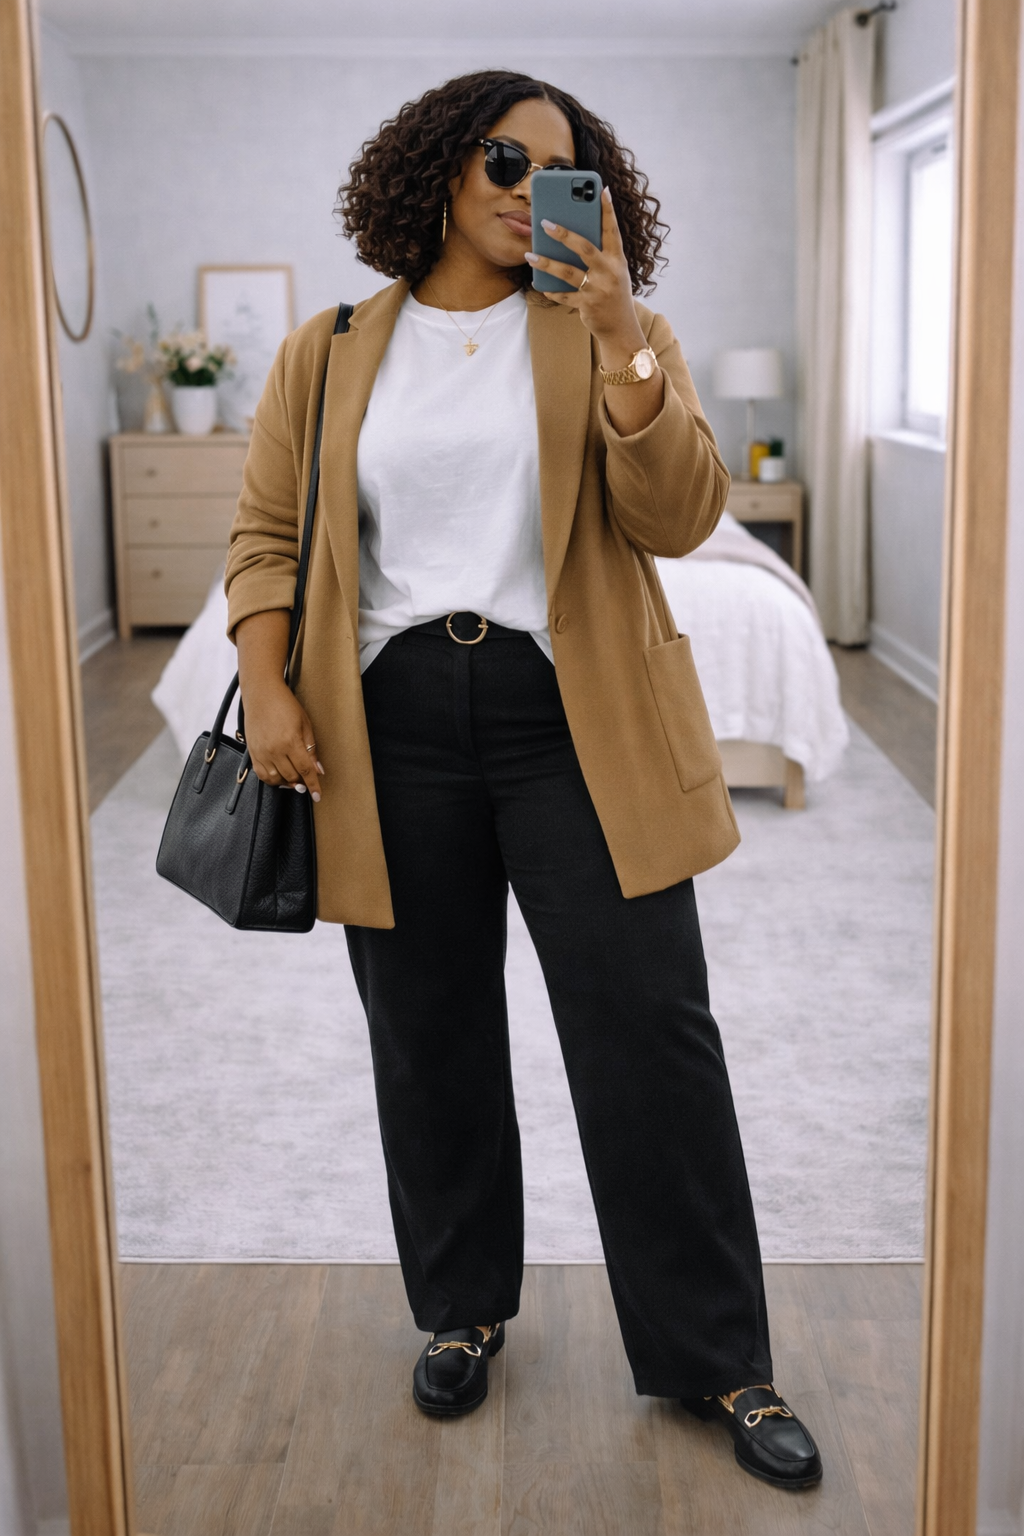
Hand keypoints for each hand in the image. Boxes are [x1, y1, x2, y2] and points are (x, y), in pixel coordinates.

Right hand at [243, 678, 322, 799]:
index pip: (305, 771)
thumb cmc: (286, 705)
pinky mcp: (252, 752)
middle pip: (292, 777)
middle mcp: (274, 750)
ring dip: (288, 783)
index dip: (313, 785)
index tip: (318, 796)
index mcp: (290, 741)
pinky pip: (262, 774)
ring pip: (276, 779)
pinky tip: (280, 776)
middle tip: (308, 783)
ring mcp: (261, 752)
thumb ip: (311, 749)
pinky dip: (272, 780)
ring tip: (295, 780)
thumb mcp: (305, 724)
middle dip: (302, 783)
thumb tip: (318, 769)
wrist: (261, 693)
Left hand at [524, 186, 648, 362]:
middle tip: (544, 222)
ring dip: (546, 263)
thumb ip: (599, 255)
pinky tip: (538, 283)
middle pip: (584, 248)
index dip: (608, 210)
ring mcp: (598, 289)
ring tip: (529, 254)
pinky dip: (551, 290)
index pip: (612, 230)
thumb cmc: (613, 294)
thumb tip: (570, 237)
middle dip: (563, 234)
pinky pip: (564, 296)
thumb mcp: (613, 272)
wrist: (621, 328)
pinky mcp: (587, 305)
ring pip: (568, 272)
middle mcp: (609, 272)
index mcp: (617, 260)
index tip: (601, 190)